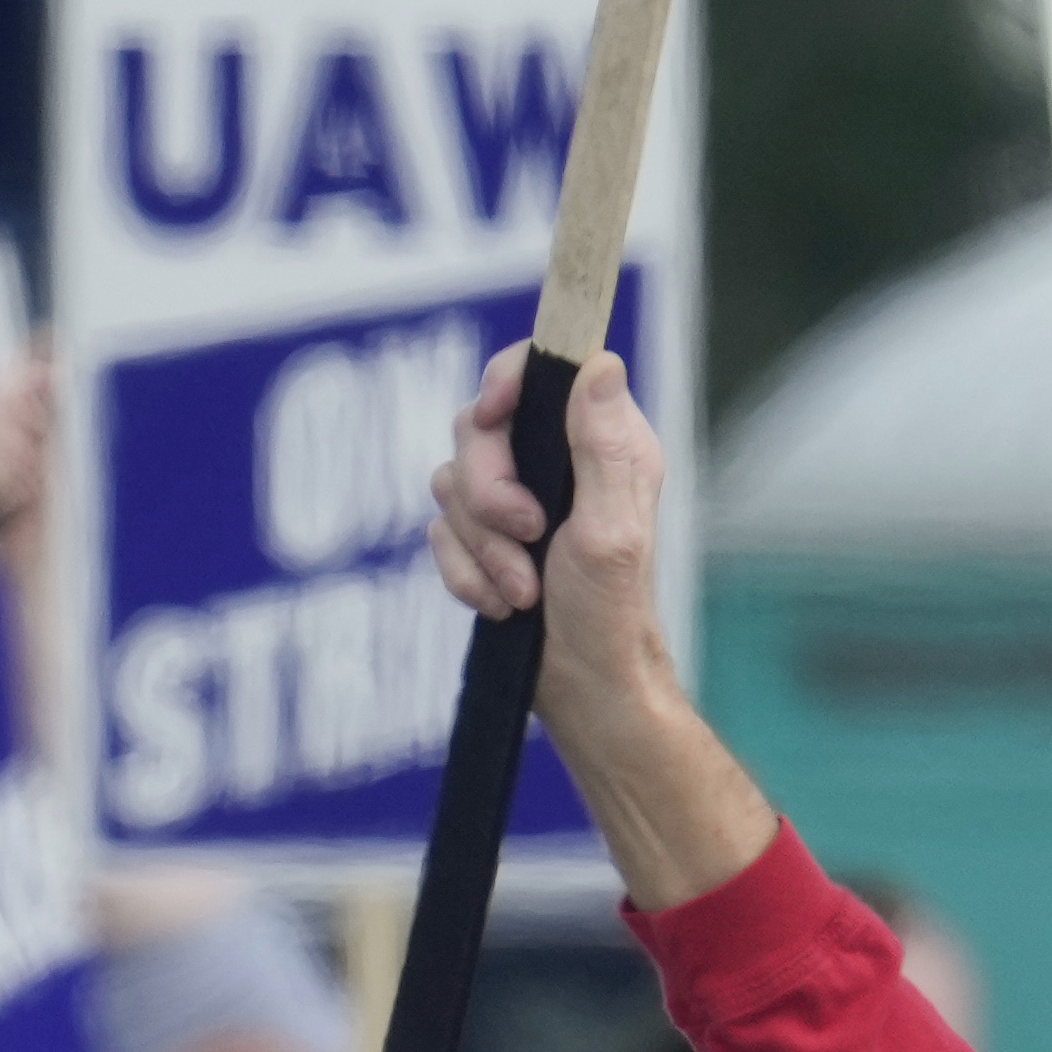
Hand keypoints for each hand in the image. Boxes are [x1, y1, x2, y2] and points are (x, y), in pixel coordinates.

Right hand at [431, 341, 678, 756]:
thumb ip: (602, 447)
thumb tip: (599, 363)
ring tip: (523, 590)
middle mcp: (558, 459)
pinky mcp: (484, 536)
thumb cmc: (610, 615)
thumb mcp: (612, 530)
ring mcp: (516, 497)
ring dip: (482, 546)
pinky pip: (439, 532)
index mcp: (603, 442)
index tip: (491, 416)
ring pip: (451, 483)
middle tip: (527, 535)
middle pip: (476, 428)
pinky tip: (502, 605)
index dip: (504, 381)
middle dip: (489, 491)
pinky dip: (465, 573)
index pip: (539, 369)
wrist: (583, 688)